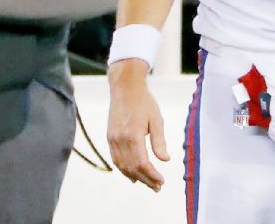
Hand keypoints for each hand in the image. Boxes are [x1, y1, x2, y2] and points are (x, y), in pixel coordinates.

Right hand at [106, 59, 169, 191]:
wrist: (125, 87)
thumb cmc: (143, 101)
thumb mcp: (156, 120)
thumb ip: (159, 141)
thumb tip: (165, 160)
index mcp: (133, 135)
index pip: (142, 163)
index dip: (152, 175)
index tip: (161, 181)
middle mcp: (120, 139)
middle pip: (132, 168)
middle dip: (145, 180)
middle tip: (157, 187)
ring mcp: (113, 139)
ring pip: (122, 166)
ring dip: (135, 177)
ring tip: (147, 183)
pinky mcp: (110, 137)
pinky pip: (115, 159)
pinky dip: (123, 169)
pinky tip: (132, 174)